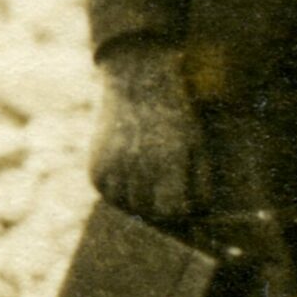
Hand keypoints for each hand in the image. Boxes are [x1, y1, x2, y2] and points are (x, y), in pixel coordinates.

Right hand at [91, 42, 206, 221]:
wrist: (137, 81)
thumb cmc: (176, 115)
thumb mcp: (196, 144)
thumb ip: (200, 182)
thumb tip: (198, 214)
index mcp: (169, 159)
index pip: (174, 210)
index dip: (181, 209)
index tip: (182, 200)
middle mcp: (139, 164)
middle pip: (149, 211)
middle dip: (160, 206)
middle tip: (164, 190)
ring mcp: (114, 165)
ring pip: (127, 205)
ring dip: (138, 200)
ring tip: (147, 180)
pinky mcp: (96, 164)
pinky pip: (108, 192)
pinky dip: (118, 190)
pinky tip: (129, 174)